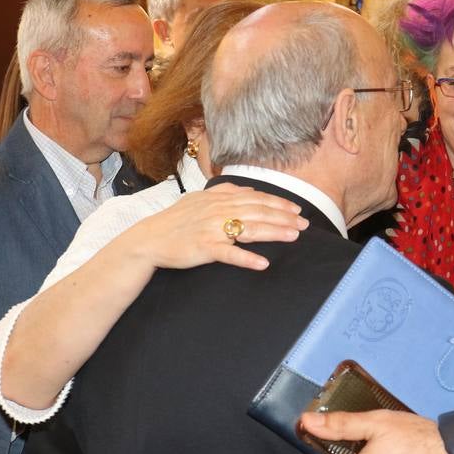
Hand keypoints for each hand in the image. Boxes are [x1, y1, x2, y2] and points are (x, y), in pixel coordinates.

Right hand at [125, 182, 308, 271]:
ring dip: (273, 232)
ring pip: (249, 229)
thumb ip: (226, 192)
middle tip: (305, 225)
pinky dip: (246, 259)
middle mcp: (218, 210)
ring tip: (293, 237)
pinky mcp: (204, 248)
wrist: (149, 239)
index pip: (256, 198)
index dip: (278, 203)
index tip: (297, 210)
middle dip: (284, 217)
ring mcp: (211, 229)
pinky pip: (229, 254)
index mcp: (219, 198)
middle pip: (258, 212)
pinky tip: (262, 264)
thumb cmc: (176, 221)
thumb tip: (250, 190)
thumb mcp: (200, 199)